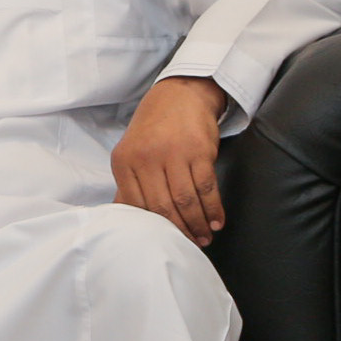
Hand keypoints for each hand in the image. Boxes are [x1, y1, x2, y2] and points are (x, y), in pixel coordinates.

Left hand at [111, 76, 232, 244]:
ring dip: (198, 223)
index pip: (136, 205)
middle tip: (191, 245)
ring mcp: (172, 154)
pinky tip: (216, 220)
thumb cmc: (154, 130)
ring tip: (205, 237)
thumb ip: (130, 184)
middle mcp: (145, 158)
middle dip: (179, 230)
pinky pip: (206, 187)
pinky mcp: (198, 151)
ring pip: (186, 200)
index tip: (166, 241)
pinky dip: (213, 208)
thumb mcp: (132, 154)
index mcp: (123, 162)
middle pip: (163, 206)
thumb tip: (127, 219)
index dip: (153, 227)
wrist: (179, 96)